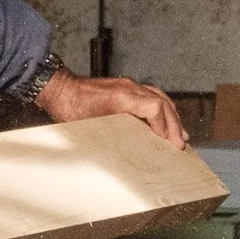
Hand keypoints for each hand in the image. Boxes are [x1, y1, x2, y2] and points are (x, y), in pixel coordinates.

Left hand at [35, 69, 189, 148]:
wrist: (58, 88)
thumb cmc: (69, 108)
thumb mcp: (89, 127)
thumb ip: (112, 135)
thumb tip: (129, 153)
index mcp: (122, 96)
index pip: (155, 107)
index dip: (166, 126)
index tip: (172, 142)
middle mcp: (129, 88)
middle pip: (161, 102)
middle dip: (173, 124)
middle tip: (181, 143)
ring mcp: (127, 85)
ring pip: (158, 97)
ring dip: (170, 116)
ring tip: (178, 133)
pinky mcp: (124, 87)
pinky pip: (150, 95)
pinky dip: (160, 109)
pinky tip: (162, 120)